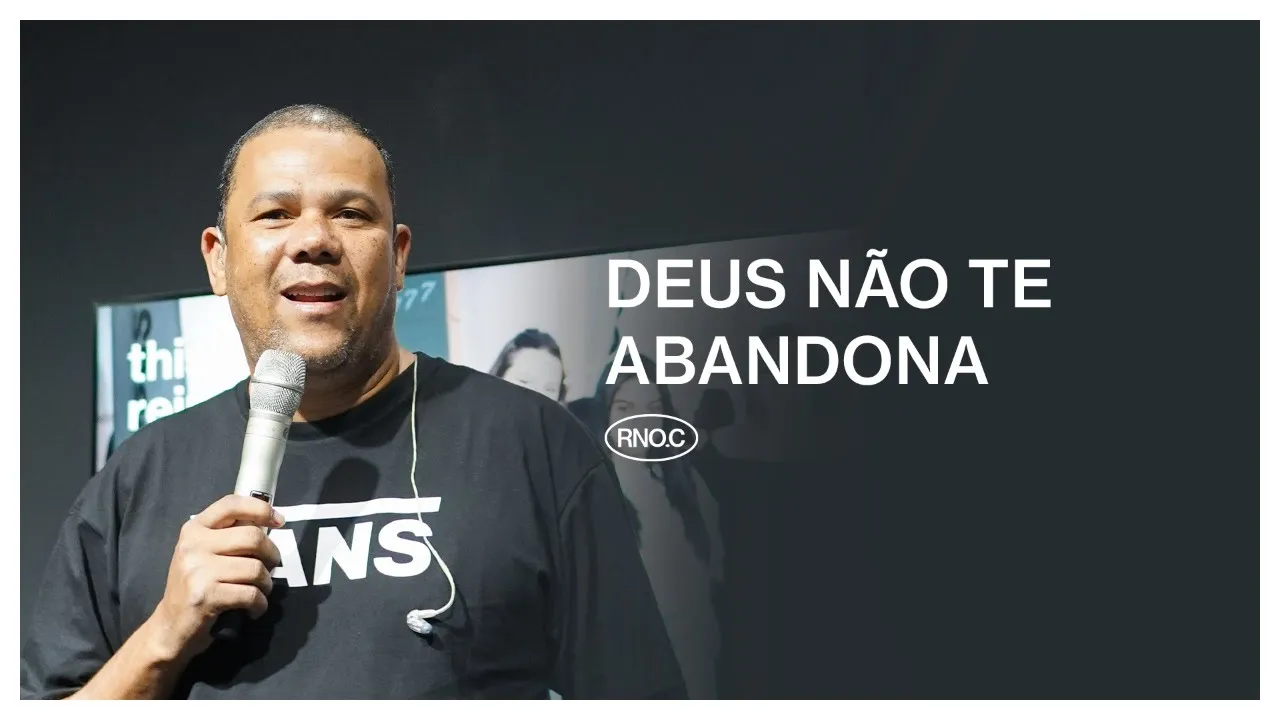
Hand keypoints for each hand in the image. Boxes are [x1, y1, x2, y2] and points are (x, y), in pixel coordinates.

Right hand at [146, 495, 284, 660]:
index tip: (278, 520)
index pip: (231, 504)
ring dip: (266, 583)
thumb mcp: (203, 553)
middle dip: (271, 554)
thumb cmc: (195, 587)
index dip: (261, 509)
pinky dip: (260, 604)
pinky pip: (250, 594)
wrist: (169, 626)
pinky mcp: (205, 596)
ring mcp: (197, 570)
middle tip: (271, 567)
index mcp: (194, 529)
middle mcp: (193, 545)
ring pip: (255, 568)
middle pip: (252, 537)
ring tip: (260, 591)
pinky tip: (254, 609)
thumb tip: (267, 522)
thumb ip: (228, 535)